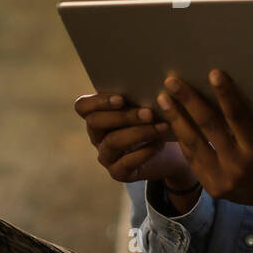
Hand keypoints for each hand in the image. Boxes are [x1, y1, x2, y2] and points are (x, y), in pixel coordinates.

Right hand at [74, 92, 195, 185]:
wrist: (170, 154)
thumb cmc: (155, 122)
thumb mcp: (146, 106)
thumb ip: (139, 95)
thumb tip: (150, 80)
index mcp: (98, 115)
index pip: (82, 107)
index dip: (97, 101)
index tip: (121, 98)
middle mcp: (97, 135)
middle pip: (96, 122)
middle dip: (123, 116)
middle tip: (149, 112)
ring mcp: (106, 156)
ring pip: (112, 142)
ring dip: (137, 132)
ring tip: (160, 127)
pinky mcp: (118, 172)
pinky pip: (126, 162)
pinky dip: (144, 152)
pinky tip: (159, 144)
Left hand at [156, 69, 252, 227]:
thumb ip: (244, 121)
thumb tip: (222, 89)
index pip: (238, 117)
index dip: (226, 95)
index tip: (213, 73)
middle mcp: (238, 166)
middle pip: (208, 128)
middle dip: (188, 102)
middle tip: (172, 81)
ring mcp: (221, 179)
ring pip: (193, 143)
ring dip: (176, 118)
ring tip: (163, 99)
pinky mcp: (210, 187)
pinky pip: (191, 158)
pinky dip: (181, 138)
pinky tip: (171, 121)